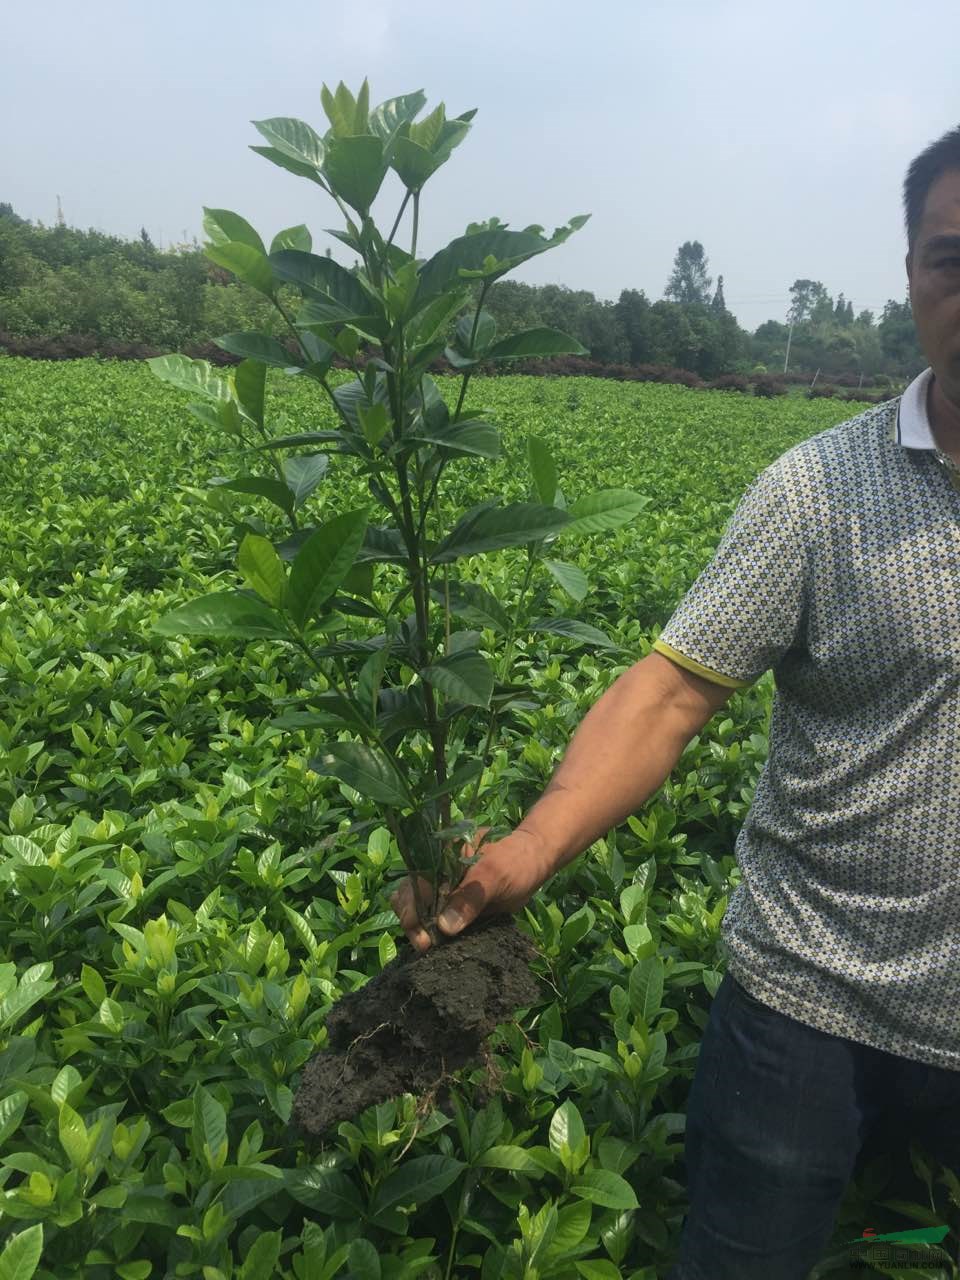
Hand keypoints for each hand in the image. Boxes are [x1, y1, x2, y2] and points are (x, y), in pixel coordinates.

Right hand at [389, 827, 549, 952]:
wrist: (536, 864)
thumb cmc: (516, 861)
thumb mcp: (495, 874)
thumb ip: (470, 897)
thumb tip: (444, 927)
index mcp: (439, 858)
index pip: (413, 883)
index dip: (410, 909)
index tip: (422, 935)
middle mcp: (437, 875)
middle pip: (410, 900)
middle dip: (413, 925)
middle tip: (425, 947)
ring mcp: (447, 893)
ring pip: (423, 914)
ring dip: (423, 933)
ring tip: (431, 951)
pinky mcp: (459, 910)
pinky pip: (441, 924)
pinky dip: (438, 936)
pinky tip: (441, 949)